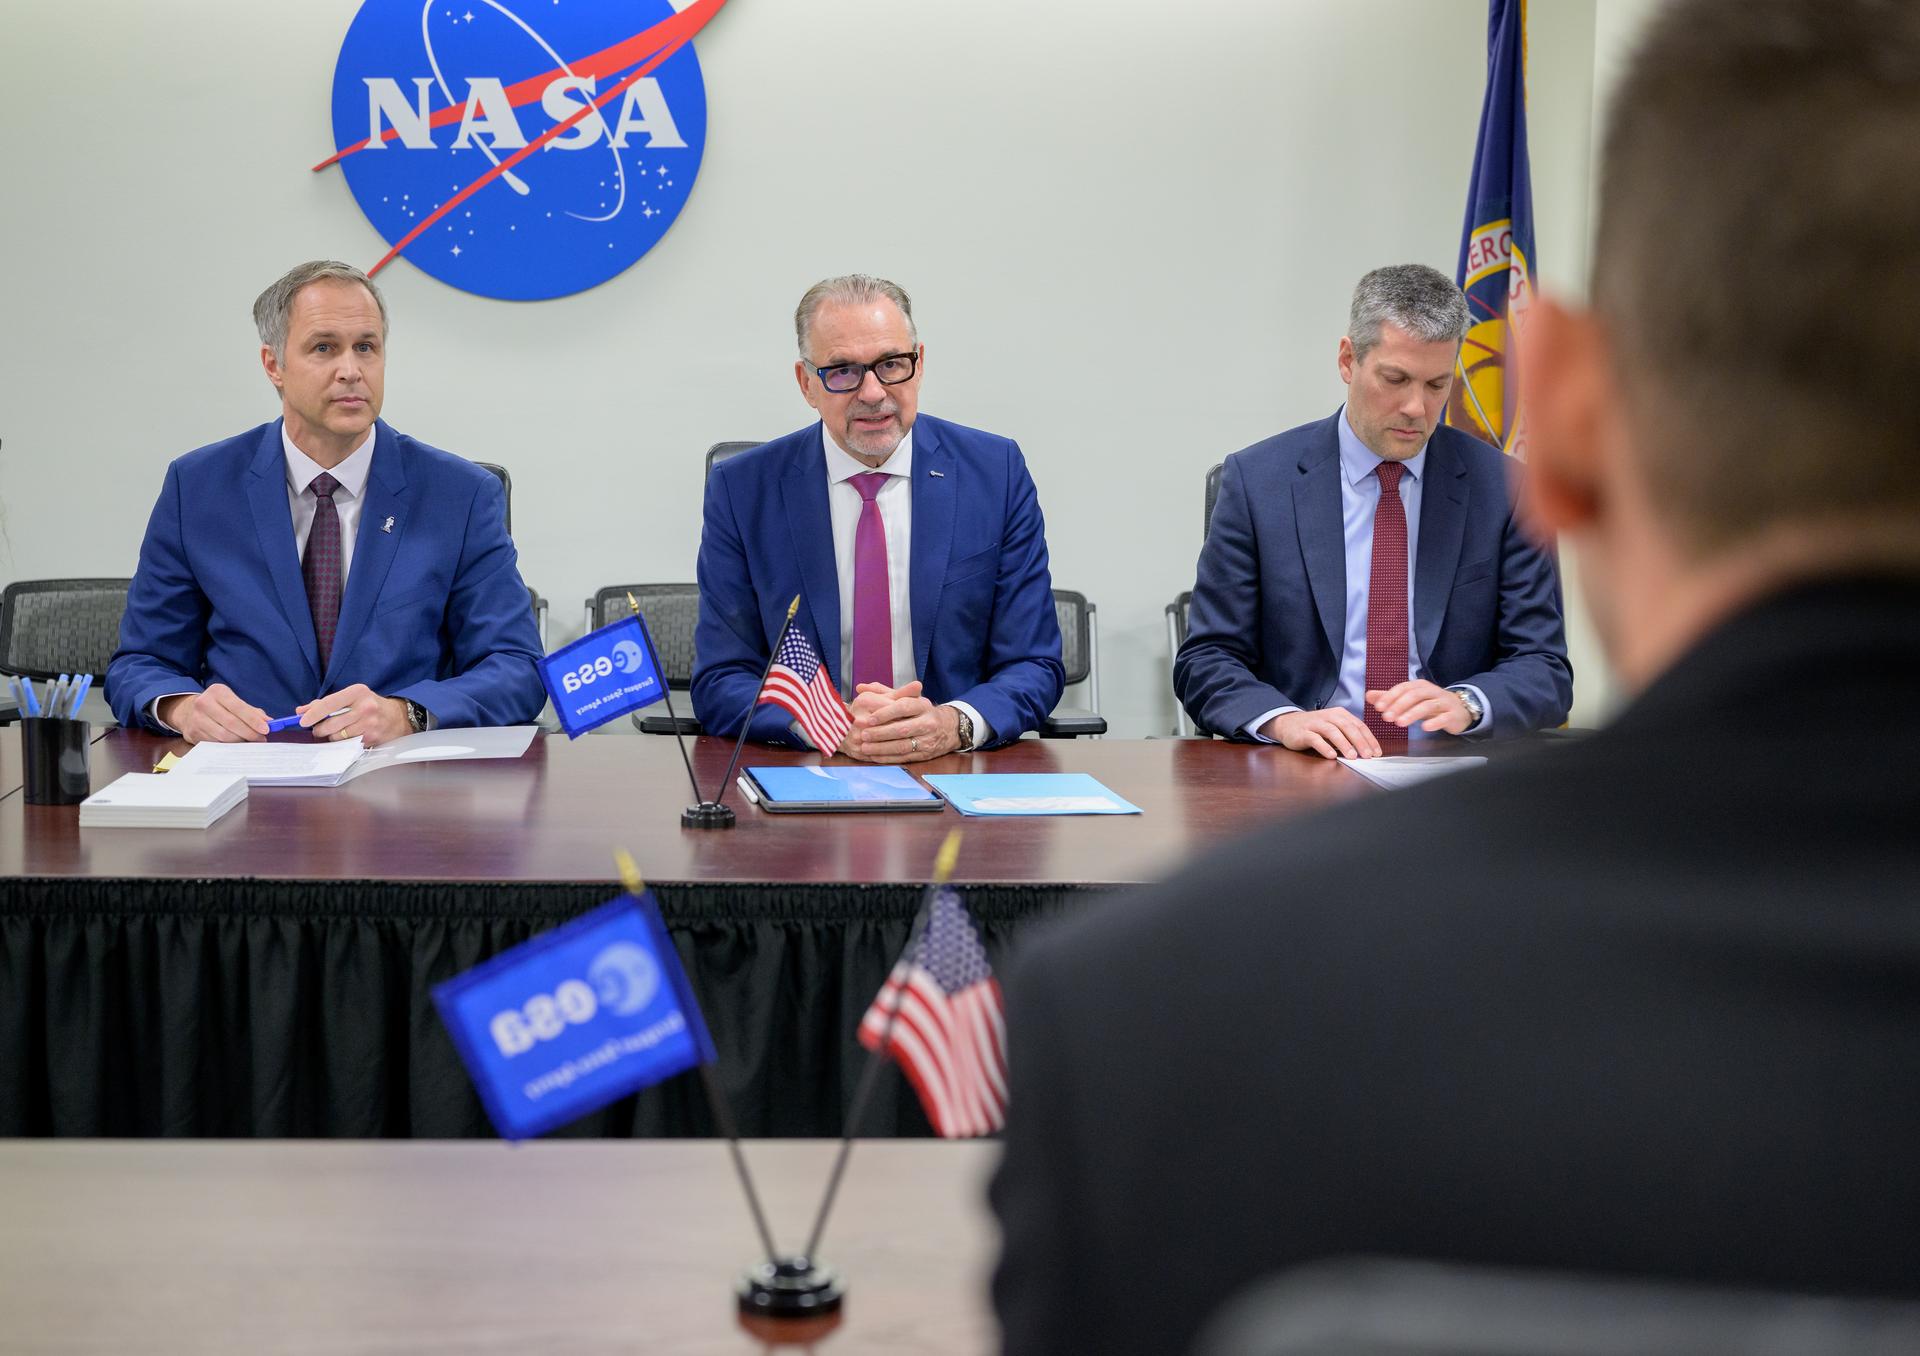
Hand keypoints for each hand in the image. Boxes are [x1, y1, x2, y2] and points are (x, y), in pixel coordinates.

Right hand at [160, 683, 268, 743]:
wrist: (189, 712)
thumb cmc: (220, 707)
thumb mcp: (234, 702)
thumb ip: (252, 711)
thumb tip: (269, 722)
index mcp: (218, 692)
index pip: (239, 707)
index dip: (253, 720)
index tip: (266, 729)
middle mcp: (204, 703)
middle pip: (232, 723)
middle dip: (250, 733)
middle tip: (261, 739)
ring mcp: (197, 719)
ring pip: (224, 736)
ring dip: (241, 741)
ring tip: (250, 742)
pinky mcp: (193, 733)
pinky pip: (216, 743)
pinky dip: (229, 746)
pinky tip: (237, 745)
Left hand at [299, 684, 412, 746]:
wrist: (397, 717)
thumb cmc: (369, 705)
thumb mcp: (351, 697)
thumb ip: (325, 703)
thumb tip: (301, 711)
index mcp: (357, 692)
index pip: (329, 703)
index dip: (313, 714)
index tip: (303, 721)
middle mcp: (364, 707)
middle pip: (331, 723)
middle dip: (320, 729)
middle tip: (318, 729)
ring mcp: (369, 724)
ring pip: (337, 736)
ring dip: (332, 737)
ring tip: (338, 732)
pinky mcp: (372, 738)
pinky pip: (347, 744)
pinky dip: (343, 743)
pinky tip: (349, 737)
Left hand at [839, 681, 959, 762]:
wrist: (949, 728)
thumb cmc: (920, 711)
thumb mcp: (908, 697)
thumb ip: (883, 692)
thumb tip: (860, 688)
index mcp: (922, 705)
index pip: (904, 707)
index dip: (886, 713)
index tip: (870, 718)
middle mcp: (927, 722)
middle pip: (902, 729)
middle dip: (880, 733)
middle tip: (863, 734)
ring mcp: (927, 740)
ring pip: (902, 746)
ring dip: (882, 748)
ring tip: (865, 747)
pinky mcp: (925, 754)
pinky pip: (904, 757)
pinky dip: (887, 758)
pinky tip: (874, 756)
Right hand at [1261, 707, 1382, 759]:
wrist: (1287, 724)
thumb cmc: (1315, 729)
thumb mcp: (1334, 728)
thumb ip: (1348, 736)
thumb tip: (1367, 750)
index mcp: (1340, 714)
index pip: (1358, 725)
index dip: (1369, 738)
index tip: (1376, 752)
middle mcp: (1328, 716)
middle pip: (1347, 727)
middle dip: (1360, 742)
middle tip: (1368, 755)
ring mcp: (1315, 723)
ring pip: (1332, 731)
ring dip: (1344, 744)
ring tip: (1352, 756)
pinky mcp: (1303, 732)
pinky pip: (1315, 739)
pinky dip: (1324, 747)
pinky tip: (1331, 755)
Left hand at [1366, 680, 1471, 735]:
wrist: (1460, 709)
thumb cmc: (1431, 704)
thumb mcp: (1410, 700)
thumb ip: (1390, 697)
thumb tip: (1368, 695)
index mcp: (1419, 686)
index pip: (1403, 688)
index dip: (1390, 697)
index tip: (1378, 708)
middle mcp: (1431, 691)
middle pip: (1414, 695)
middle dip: (1399, 705)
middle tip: (1387, 718)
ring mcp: (1443, 702)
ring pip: (1427, 705)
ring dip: (1412, 714)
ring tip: (1400, 724)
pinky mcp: (1453, 714)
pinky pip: (1444, 717)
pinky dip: (1435, 722)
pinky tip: (1425, 728)